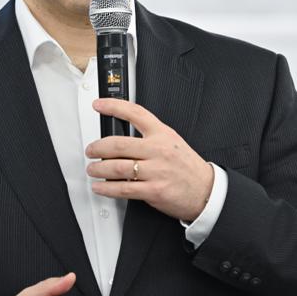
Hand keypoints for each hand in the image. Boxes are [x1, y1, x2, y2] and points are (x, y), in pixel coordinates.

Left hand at [86, 98, 213, 222]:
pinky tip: (100, 187)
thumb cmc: (187, 166)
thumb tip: (120, 139)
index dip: (113, 106)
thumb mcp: (172, 141)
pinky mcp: (154, 190)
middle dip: (98, 147)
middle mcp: (158, 150)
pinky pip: (124, 189)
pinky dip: (107, 188)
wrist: (205, 190)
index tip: (99, 105)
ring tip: (92, 169)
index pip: (135, 113)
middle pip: (118, 144)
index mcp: (162, 134)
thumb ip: (149, 137)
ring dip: (99, 168)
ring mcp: (156, 171)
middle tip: (91, 150)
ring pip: (117, 167)